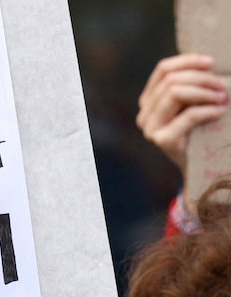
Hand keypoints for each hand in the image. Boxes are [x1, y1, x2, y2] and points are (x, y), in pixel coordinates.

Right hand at [137, 53, 227, 171]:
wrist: (198, 164)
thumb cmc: (198, 129)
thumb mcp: (190, 104)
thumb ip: (189, 86)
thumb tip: (208, 62)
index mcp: (148, 100)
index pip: (162, 70)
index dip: (187, 61)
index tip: (211, 62)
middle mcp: (145, 113)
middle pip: (171, 81)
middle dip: (202, 79)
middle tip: (223, 85)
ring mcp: (151, 128)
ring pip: (175, 93)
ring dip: (204, 92)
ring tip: (223, 97)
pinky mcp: (163, 140)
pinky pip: (187, 115)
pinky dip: (208, 109)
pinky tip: (220, 110)